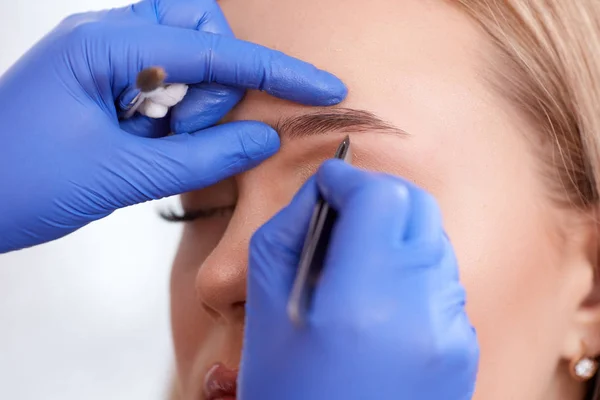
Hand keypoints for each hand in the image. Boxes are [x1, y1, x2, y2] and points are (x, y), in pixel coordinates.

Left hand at [0, 0, 345, 252]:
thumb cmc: (17, 184)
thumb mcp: (120, 176)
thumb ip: (201, 157)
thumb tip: (263, 138)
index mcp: (106, 46)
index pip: (215, 51)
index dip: (276, 72)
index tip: (324, 89)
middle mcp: (106, 39)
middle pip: (200, 31)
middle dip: (214, 83)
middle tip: (185, 132)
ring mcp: (102, 58)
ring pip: (183, 55)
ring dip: (191, 101)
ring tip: (154, 143)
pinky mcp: (101, 83)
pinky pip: (160, 82)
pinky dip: (171, 113)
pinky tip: (145, 141)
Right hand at [240, 160, 478, 399]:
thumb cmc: (289, 392)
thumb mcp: (266, 308)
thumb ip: (292, 233)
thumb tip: (323, 193)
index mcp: (361, 301)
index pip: (380, 196)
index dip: (348, 179)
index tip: (329, 184)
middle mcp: (420, 311)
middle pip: (417, 207)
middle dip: (377, 199)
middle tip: (344, 214)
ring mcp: (450, 331)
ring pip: (432, 240)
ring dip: (395, 234)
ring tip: (357, 263)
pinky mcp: (462, 346)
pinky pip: (441, 280)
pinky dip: (411, 271)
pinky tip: (379, 300)